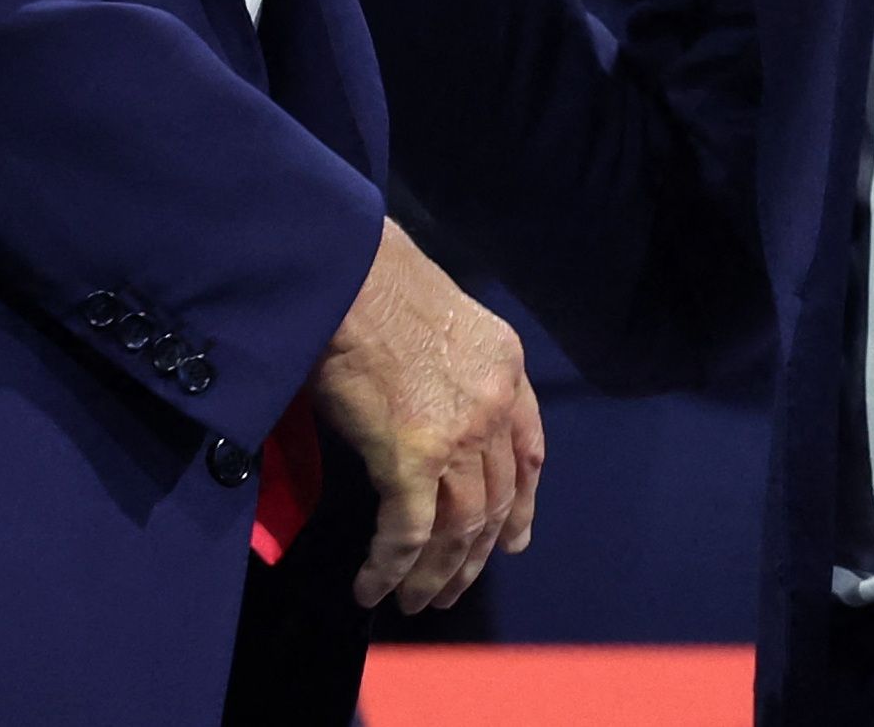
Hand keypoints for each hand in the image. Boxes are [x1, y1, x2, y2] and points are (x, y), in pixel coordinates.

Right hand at [309, 220, 541, 611]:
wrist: (344, 270)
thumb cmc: (373, 279)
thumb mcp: (439, 316)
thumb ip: (449, 365)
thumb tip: (422, 401)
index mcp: (505, 366)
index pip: (529, 450)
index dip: (523, 503)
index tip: (514, 539)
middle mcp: (493, 404)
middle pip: (496, 499)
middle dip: (476, 554)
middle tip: (453, 589)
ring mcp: (457, 434)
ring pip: (460, 527)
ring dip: (439, 574)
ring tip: (417, 602)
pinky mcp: (412, 457)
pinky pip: (409, 532)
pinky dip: (392, 568)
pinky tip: (374, 590)